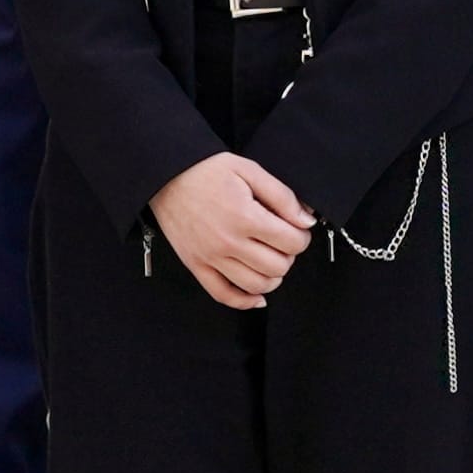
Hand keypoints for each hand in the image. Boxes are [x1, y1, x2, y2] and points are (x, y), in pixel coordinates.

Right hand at [151, 151, 315, 306]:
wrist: (166, 175)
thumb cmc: (206, 170)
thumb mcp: (250, 170)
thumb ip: (282, 197)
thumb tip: (306, 221)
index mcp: (245, 217)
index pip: (292, 243)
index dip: (302, 237)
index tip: (297, 229)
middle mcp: (228, 242)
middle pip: (278, 266)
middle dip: (289, 255)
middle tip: (283, 241)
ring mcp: (211, 257)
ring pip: (256, 285)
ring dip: (273, 277)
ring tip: (271, 260)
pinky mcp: (196, 265)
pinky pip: (223, 295)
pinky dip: (245, 301)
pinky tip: (257, 296)